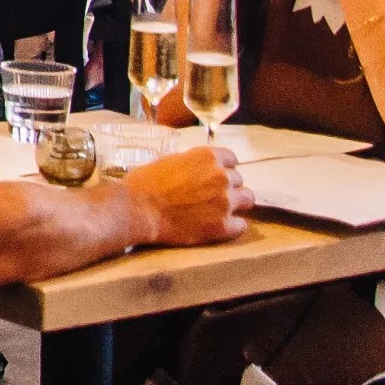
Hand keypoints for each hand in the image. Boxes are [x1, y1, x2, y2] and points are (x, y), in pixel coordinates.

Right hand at [124, 144, 249, 246]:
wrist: (137, 209)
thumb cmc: (144, 183)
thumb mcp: (168, 160)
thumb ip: (190, 163)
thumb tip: (197, 169)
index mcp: (208, 156)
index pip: (231, 158)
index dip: (222, 167)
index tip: (213, 176)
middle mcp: (222, 176)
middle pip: (238, 180)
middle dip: (226, 186)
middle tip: (210, 195)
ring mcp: (225, 202)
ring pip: (247, 199)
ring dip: (235, 204)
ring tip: (217, 211)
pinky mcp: (223, 226)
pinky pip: (241, 226)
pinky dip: (232, 226)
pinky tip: (217, 227)